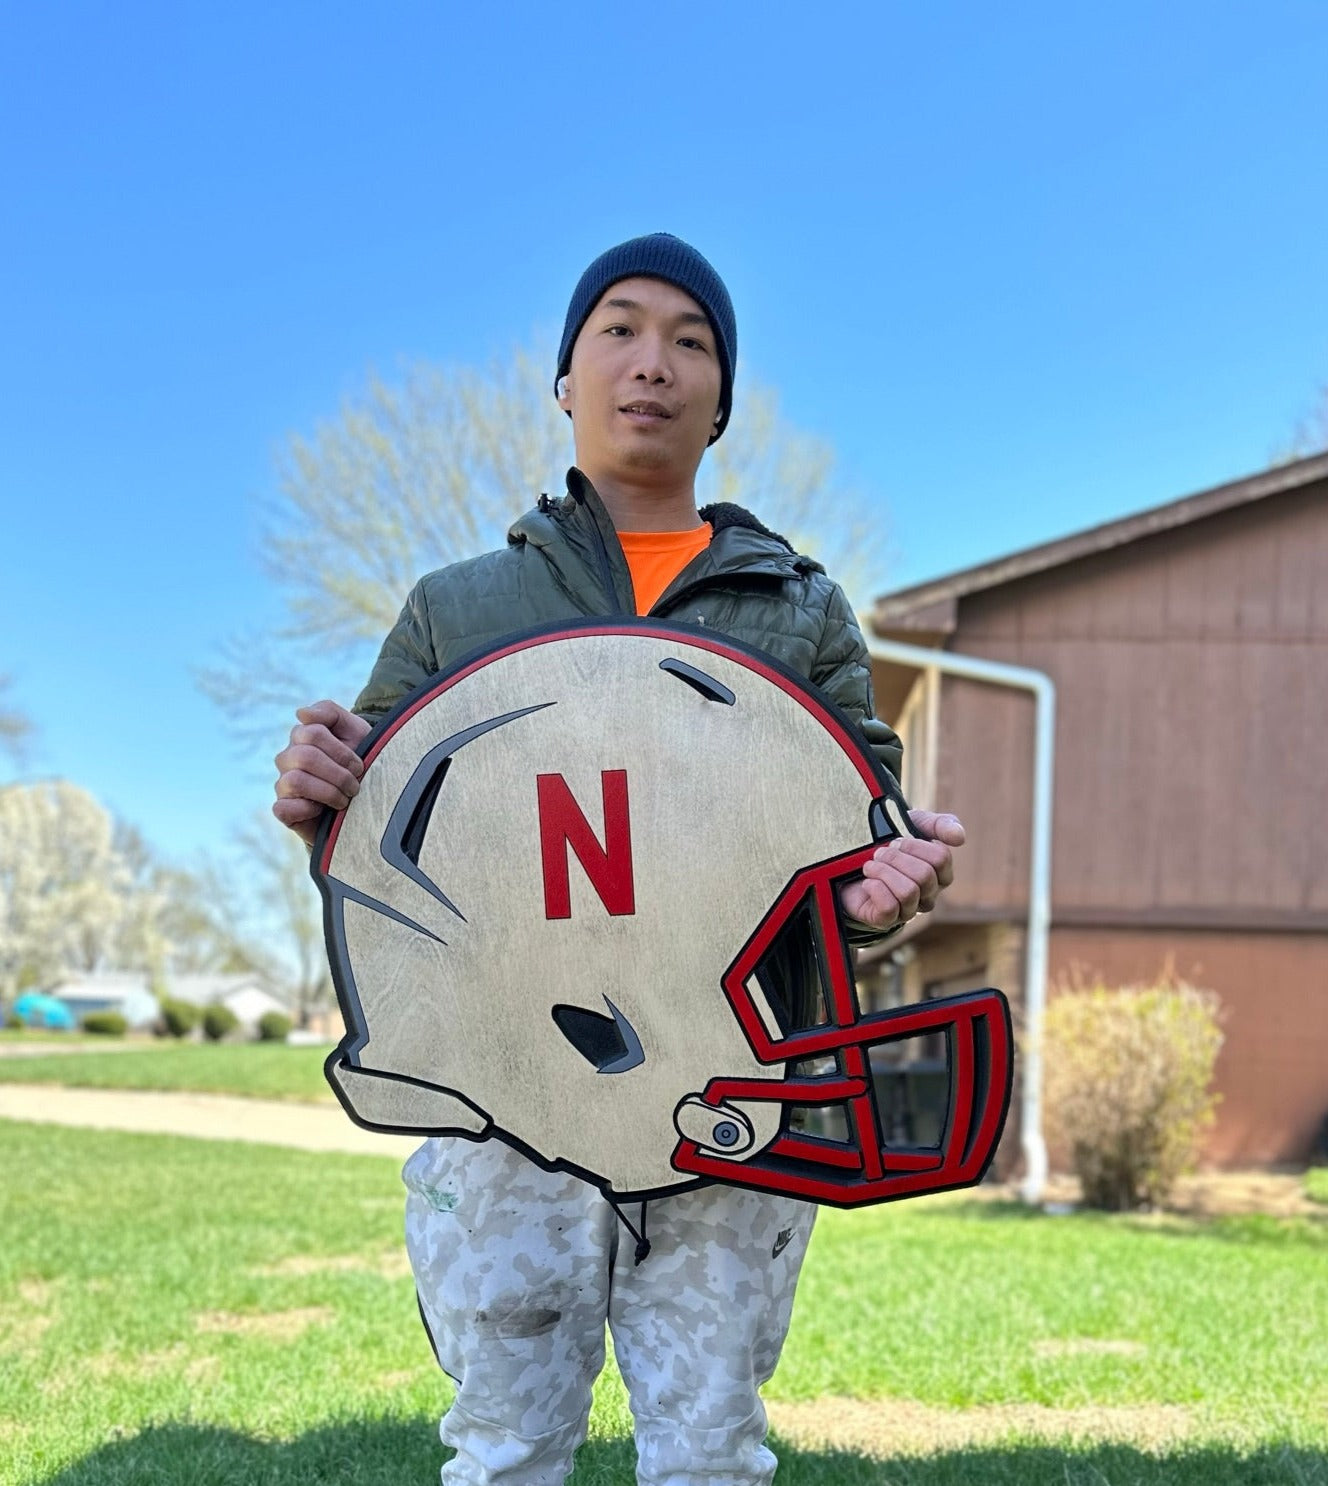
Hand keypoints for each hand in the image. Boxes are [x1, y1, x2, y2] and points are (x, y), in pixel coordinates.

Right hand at [273, 700, 371, 845]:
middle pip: (305, 757)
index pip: (313, 733)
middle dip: (338, 774)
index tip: (359, 766)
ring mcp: (283, 783)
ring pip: (296, 780)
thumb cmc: (360, 759)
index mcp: (302, 736)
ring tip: (344, 800)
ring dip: (328, 792)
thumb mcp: (354, 730)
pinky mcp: (283, 810)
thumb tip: (301, 713)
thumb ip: (330, 713)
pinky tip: (323, 811)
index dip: (341, 752)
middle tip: (354, 786)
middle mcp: (288, 758)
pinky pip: (282, 807)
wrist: (365, 797)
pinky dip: (307, 810)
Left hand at [837, 809, 965, 930]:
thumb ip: (940, 825)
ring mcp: (908, 910)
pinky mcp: (886, 920)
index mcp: (939, 873)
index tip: (897, 840)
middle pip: (924, 876)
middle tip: (879, 852)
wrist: (849, 860)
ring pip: (908, 892)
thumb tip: (960, 837)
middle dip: (896, 858)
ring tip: (870, 866)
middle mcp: (928, 895)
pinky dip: (875, 889)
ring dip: (883, 872)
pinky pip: (890, 908)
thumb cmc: (888, 841)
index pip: (941, 858)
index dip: (916, 845)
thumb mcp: (914, 824)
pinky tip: (867, 881)